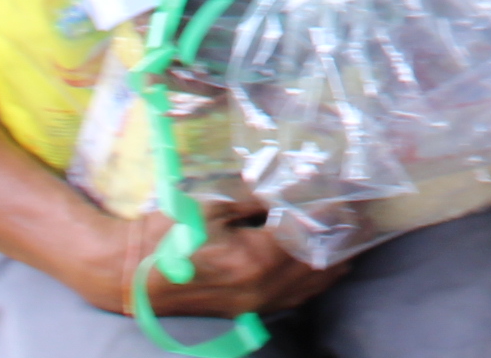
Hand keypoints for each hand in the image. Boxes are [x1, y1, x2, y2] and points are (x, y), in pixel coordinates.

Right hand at [77, 201, 339, 320]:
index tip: (348, 191)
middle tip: (359, 210)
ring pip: (310, 285)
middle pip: (319, 263)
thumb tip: (292, 180)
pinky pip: (293, 297)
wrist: (131, 276)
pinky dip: (313, 279)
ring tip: (350, 233)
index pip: (311, 234)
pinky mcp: (247, 310)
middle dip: (341, 236)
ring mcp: (255, 305)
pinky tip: (323, 264)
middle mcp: (262, 288)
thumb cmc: (168, 234)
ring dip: (332, 260)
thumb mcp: (213, 202)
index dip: (332, 212)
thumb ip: (258, 193)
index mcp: (255, 260)